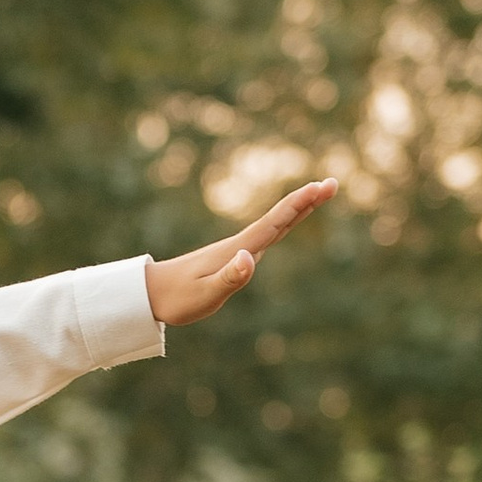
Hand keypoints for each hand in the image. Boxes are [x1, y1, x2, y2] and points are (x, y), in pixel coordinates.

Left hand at [144, 179, 332, 328]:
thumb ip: (230, 278)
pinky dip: (280, 224)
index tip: (322, 186)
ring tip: (316, 196)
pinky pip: (263, 236)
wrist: (149, 293)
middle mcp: (240, 245)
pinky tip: (283, 224)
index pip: (275, 222)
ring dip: (296, 210)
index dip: (299, 204)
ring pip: (273, 225)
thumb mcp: (205, 294)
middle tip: (331, 183)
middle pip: (279, 218)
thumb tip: (251, 257)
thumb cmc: (177, 298)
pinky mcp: (231, 258)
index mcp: (238, 250)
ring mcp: (236, 250)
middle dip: (306, 201)